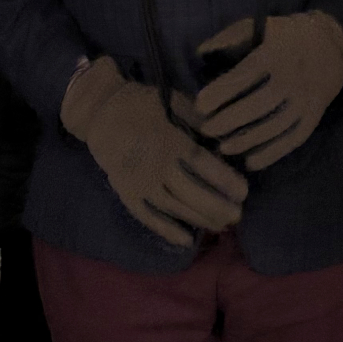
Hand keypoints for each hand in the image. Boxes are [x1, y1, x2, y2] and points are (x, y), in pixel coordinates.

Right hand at [61, 56, 245, 246]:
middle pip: (194, 194)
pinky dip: (167, 230)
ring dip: (200, 220)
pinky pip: (148, 217)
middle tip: (237, 215)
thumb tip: (225, 138)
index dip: (227, 182)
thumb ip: (199, 119)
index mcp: (172, 141)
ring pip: (176, 208)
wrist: (100, 112)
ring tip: (221, 226)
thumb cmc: (142, 105)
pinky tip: (186, 240)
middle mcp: (158, 166)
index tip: (243, 192)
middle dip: (219, 208)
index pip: (206, 167)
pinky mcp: (127, 193)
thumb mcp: (174, 101)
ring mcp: (141, 183)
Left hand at [193, 13, 342, 171]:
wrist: (333, 45)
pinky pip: (293, 139)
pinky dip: (273, 153)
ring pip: (275, 125)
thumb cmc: (287, 36)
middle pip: (259, 105)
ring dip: (248, 140)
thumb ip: (231, 37)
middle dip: (230, 120)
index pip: (245, 76)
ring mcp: (305, 100)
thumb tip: (200, 52)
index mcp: (276, 54)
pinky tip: (251, 162)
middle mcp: (293, 79)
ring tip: (224, 148)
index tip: (200, 105)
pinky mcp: (314, 117)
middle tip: (207, 130)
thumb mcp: (260, 25)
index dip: (221, 92)